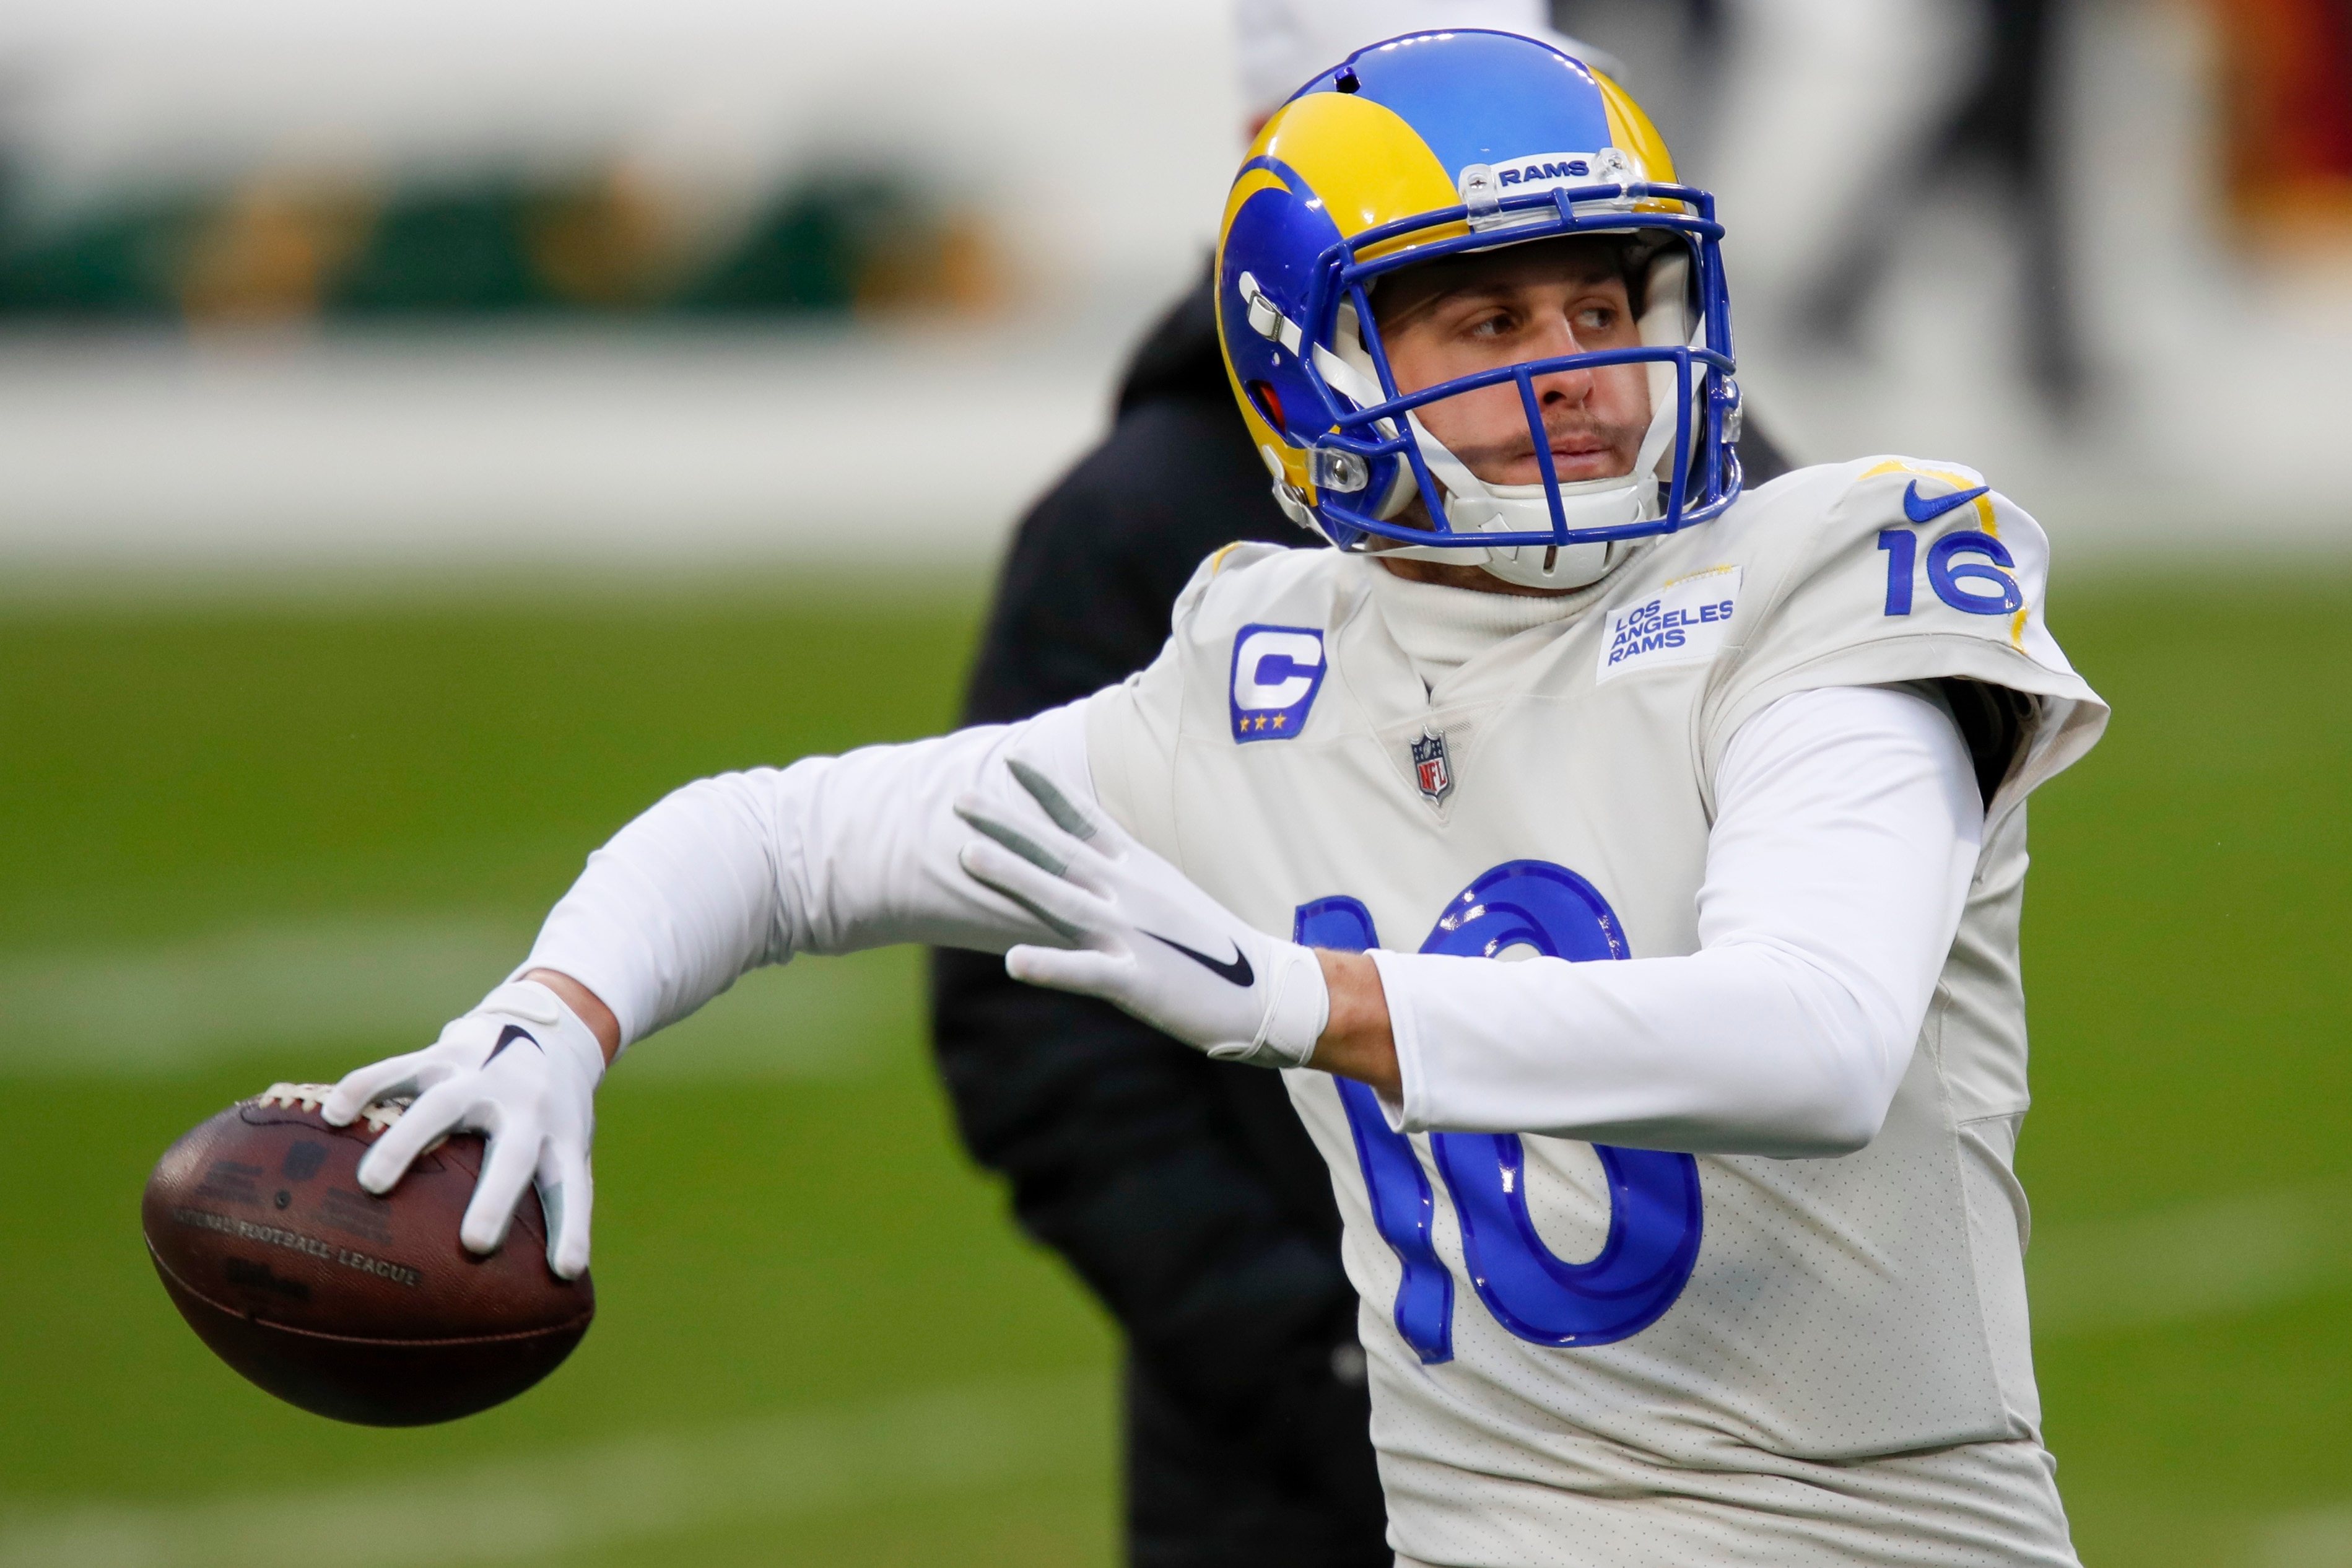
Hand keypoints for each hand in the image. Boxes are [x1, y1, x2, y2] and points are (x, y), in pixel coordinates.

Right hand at [321, 978, 602, 1277]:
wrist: (552, 1030)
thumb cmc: (552, 1115)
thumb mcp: (566, 1149)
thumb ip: (551, 1206)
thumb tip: (538, 1297)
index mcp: (559, 1136)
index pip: (572, 1188)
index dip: (572, 1228)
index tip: (565, 1270)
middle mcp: (525, 1106)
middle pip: (512, 1152)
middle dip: (495, 1197)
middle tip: (474, 1244)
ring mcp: (483, 1076)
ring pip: (443, 1105)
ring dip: (409, 1143)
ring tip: (372, 1185)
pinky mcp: (443, 1055)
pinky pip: (397, 1070)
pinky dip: (364, 1089)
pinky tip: (333, 1116)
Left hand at [953, 759, 1328, 1068]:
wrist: (1266, 992)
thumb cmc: (1209, 946)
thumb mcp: (1164, 895)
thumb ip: (1119, 878)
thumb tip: (1082, 859)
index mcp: (1138, 870)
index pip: (1085, 820)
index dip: (1046, 790)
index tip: (1010, 760)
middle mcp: (1130, 893)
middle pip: (1058, 852)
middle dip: (1006, 825)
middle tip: (959, 798)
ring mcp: (1133, 934)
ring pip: (1061, 900)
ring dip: (1014, 876)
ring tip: (966, 855)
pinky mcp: (1139, 981)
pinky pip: (1086, 973)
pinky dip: (1051, 967)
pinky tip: (1012, 962)